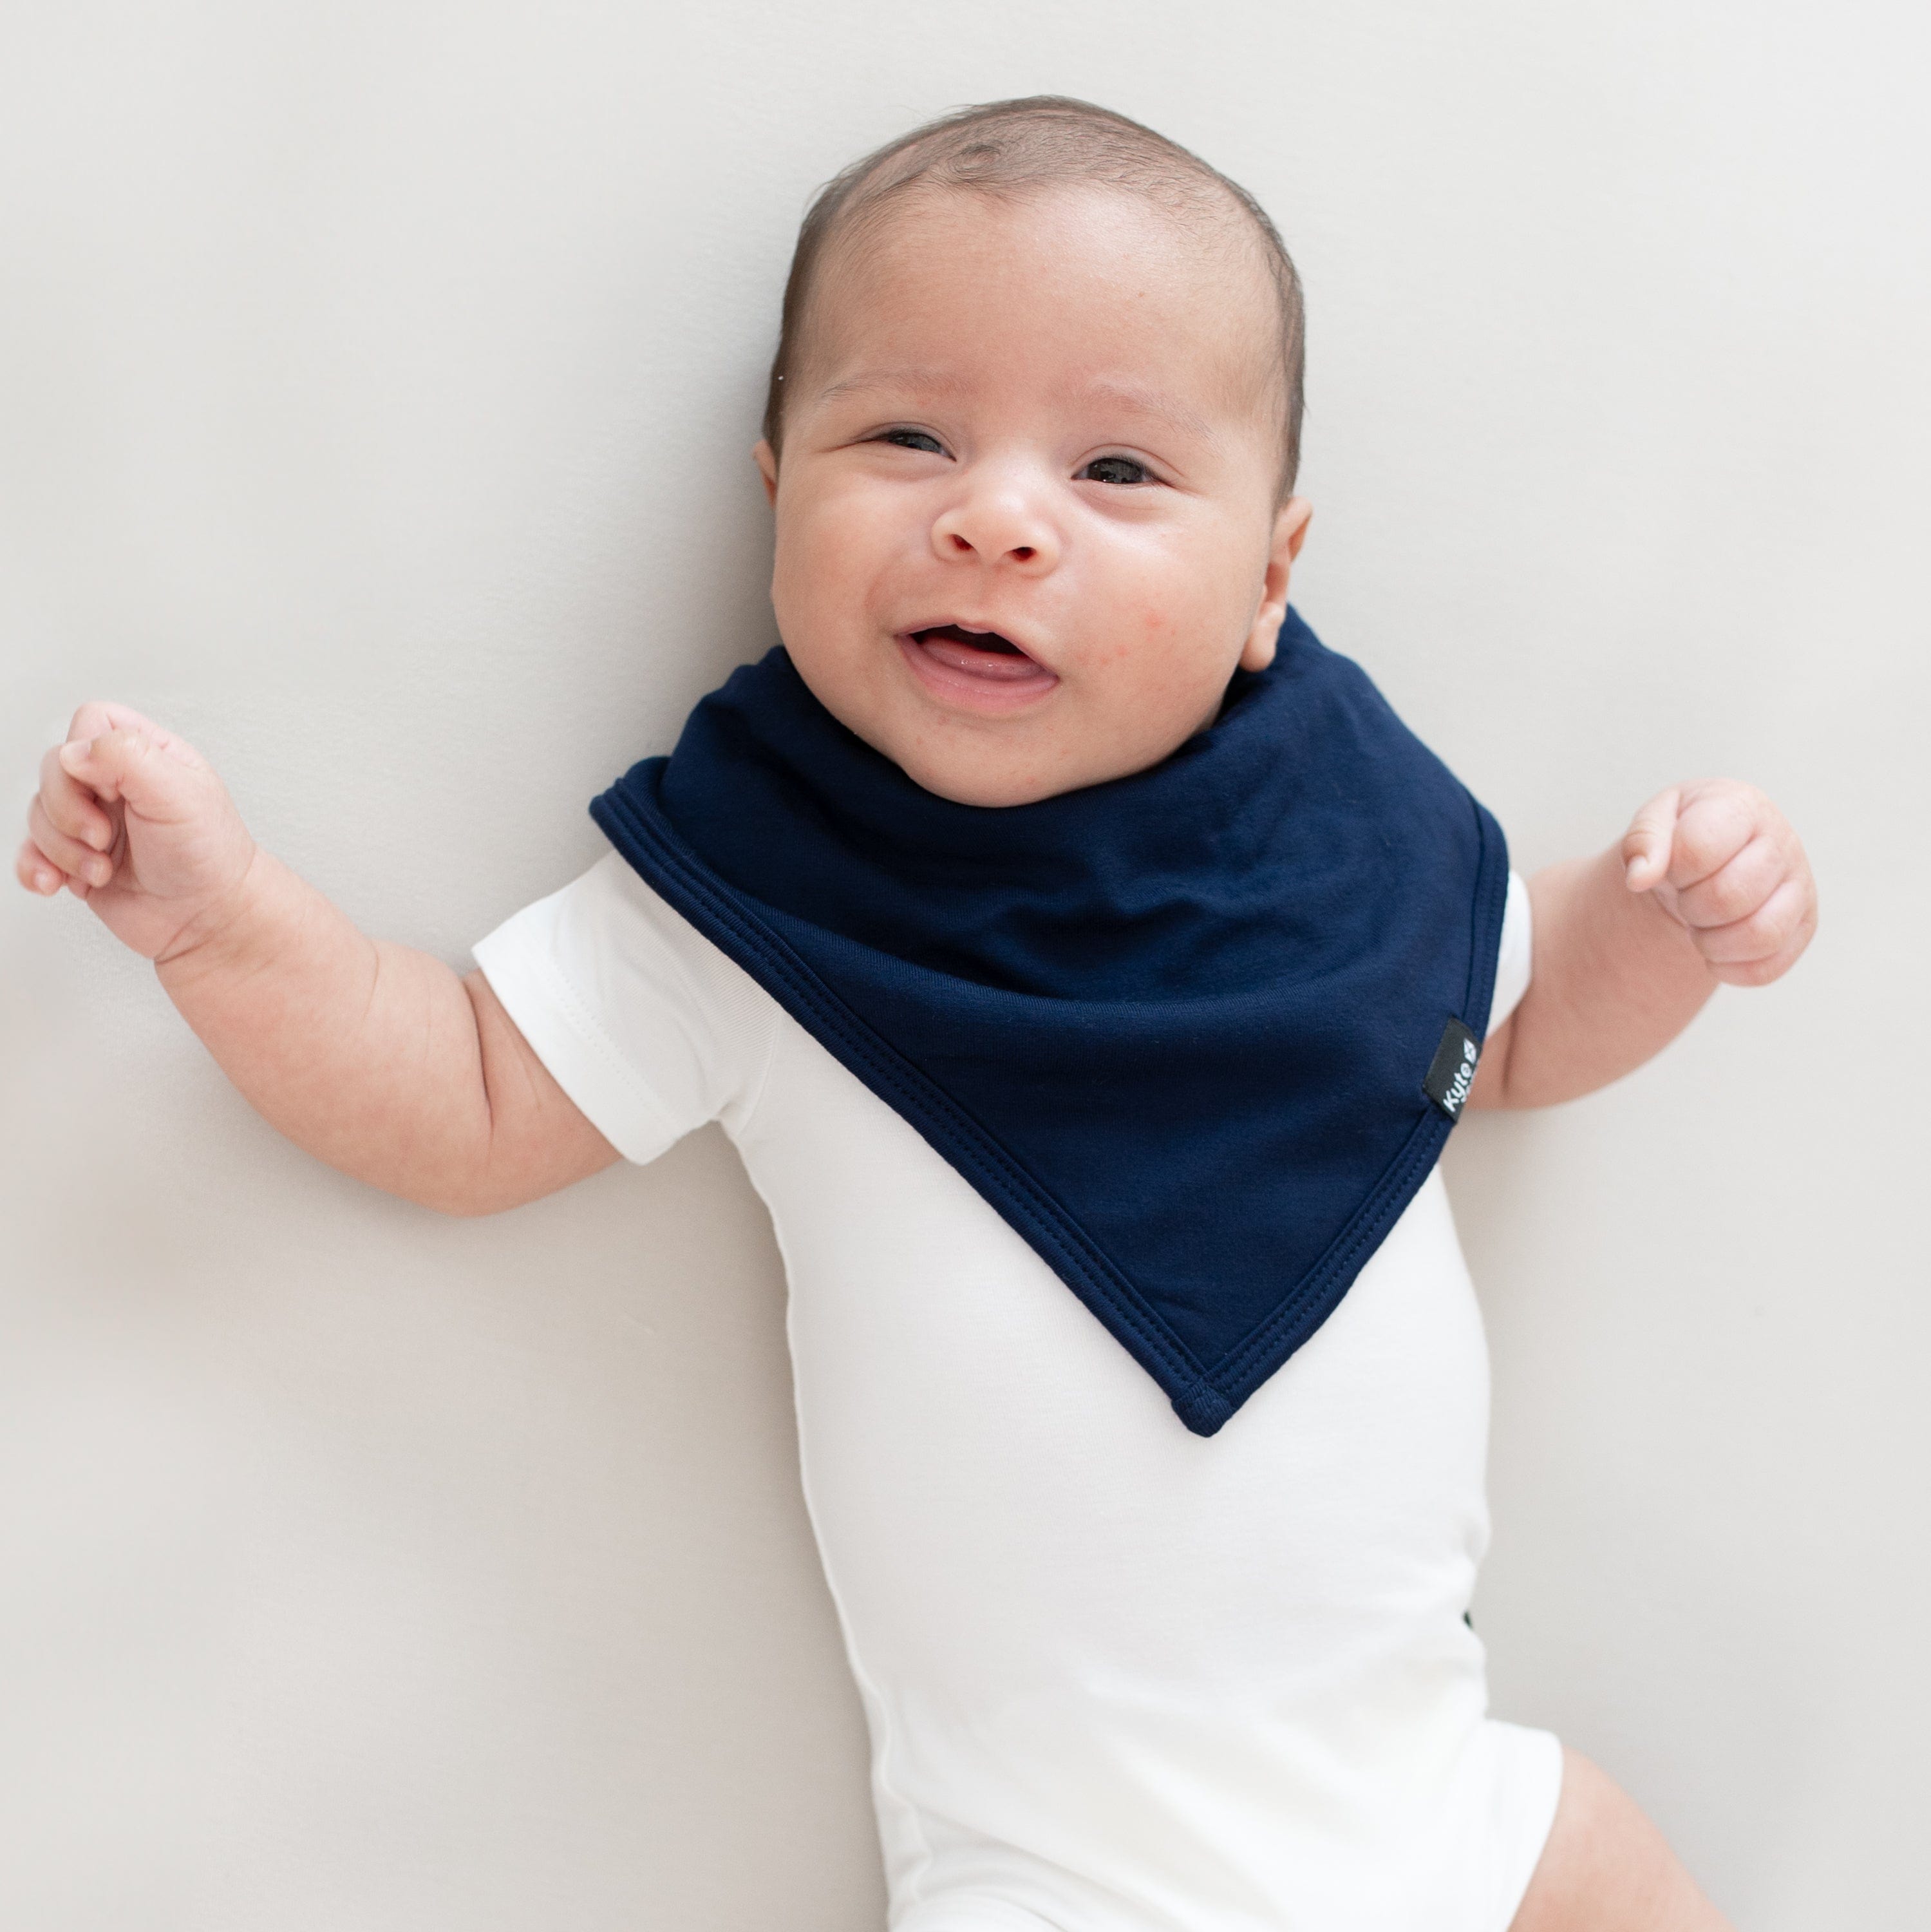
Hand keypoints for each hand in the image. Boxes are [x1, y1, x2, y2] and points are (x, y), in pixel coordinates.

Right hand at [16, 703, 258, 961]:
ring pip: (38, 813)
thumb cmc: (211, 857)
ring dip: (63, 849)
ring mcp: (93, 821)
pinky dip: (36, 868)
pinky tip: (57, 884)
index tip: (114, 794)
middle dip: (69, 810)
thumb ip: (129, 757)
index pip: (91, 724)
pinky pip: (31, 852)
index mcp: (148, 756)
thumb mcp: (181, 793)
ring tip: (103, 870)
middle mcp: (117, 784)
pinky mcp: (77, 859)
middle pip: (53, 769)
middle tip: (104, 839)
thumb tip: (75, 752)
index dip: (89, 757)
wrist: (211, 920)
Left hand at [1621, 779, 1815, 986]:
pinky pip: (1767, 968)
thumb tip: (1639, 878)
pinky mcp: (1804, 926)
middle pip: (1728, 897)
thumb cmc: (1684, 834)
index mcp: (1742, 807)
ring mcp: (1799, 886)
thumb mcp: (1656, 821)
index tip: (1675, 867)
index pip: (1699, 849)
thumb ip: (1642, 841)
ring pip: (1758, 935)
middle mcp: (1782, 842)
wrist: (1714, 856)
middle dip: (1690, 907)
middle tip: (1686, 897)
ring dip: (1710, 942)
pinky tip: (1714, 949)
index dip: (1674, 870)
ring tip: (1701, 923)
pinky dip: (1728, 969)